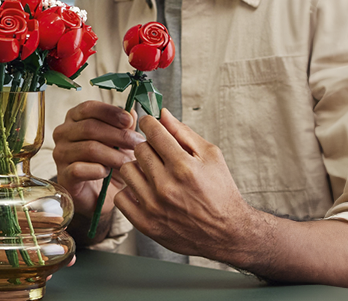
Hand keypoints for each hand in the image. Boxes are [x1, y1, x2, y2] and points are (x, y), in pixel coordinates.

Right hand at [51, 100, 143, 240]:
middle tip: (138, 144)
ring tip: (127, 162)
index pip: (89, 108)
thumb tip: (132, 113)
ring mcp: (61, 154)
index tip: (129, 121)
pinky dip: (97, 170)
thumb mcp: (121, 142)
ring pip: (88, 148)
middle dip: (118, 135)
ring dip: (113, 155)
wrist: (100, 195)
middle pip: (90, 127)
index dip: (110, 112)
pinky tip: (106, 173)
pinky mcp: (63, 175)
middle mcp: (63, 133)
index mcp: (75, 119)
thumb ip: (125, 126)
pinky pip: (80, 169)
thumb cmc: (109, 163)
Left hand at [112, 110, 257, 262]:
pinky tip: (145, 192)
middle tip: (159, 154)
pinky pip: (121, 197)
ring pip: (127, 170)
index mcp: (183, 166)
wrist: (227, 232)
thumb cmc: (221, 192)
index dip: (150, 123)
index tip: (152, 125)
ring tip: (153, 174)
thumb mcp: (211, 156)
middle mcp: (166, 186)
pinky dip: (131, 192)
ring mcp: (153, 206)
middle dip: (148, 146)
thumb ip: (184, 133)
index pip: (153, 131)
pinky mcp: (146, 224)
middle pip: (139, 149)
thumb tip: (162, 114)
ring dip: (138, 169)